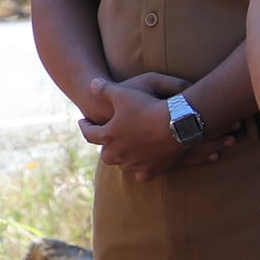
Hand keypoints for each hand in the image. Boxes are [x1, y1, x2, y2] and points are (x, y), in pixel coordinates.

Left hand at [77, 77, 235, 180]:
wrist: (176, 122)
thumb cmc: (148, 106)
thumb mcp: (123, 93)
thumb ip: (105, 89)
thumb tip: (91, 83)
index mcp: (108, 135)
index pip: (89, 134)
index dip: (85, 126)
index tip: (83, 121)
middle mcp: (119, 153)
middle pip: (106, 155)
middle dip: (105, 146)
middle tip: (107, 139)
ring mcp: (135, 163)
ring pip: (123, 165)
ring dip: (122, 158)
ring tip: (125, 150)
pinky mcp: (152, 169)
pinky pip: (142, 176)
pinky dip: (140, 171)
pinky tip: (142, 165)